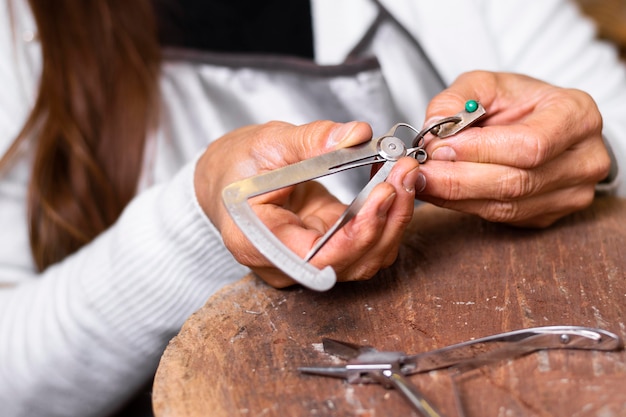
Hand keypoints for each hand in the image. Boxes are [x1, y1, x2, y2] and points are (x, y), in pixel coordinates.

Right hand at [194, 120, 420, 287]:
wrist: (227, 177)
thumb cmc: (236, 165)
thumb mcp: (268, 143)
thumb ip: (312, 140)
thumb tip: (357, 134)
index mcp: (257, 243)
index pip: (317, 258)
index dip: (358, 233)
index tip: (384, 194)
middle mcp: (284, 263)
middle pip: (350, 263)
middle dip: (386, 220)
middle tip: (404, 173)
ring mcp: (307, 260)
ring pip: (364, 259)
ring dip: (392, 220)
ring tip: (403, 174)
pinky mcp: (325, 248)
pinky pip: (363, 245)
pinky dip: (384, 218)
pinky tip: (390, 184)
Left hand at [418, 71, 610, 226]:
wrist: (542, 125)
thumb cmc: (517, 102)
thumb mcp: (487, 84)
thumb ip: (457, 99)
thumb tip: (433, 127)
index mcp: (577, 116)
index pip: (530, 145)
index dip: (481, 150)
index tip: (439, 147)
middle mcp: (584, 159)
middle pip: (517, 182)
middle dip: (459, 179)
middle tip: (420, 172)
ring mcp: (572, 193)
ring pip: (506, 205)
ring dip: (456, 196)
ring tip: (422, 182)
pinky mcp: (550, 214)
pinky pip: (502, 216)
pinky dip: (464, 205)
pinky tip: (439, 193)